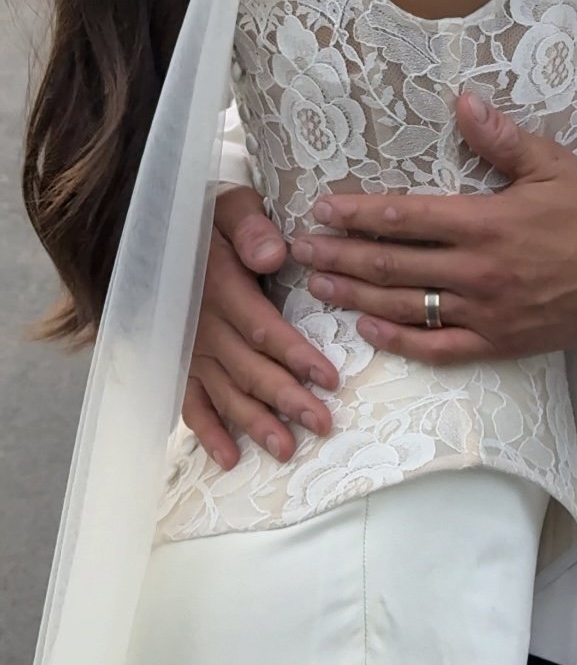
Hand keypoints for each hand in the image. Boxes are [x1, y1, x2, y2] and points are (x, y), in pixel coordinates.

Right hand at [182, 187, 339, 469]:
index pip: (262, 329)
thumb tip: (275, 254)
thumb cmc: (209, 218)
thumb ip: (251, 228)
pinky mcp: (181, 361)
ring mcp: (190, 348)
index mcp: (221, 287)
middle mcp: (204, 325)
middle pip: (249, 369)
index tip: (329, 379)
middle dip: (287, 400)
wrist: (158, 228)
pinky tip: (229, 458)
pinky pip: (189, 402)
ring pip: (225, 392)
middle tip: (322, 424)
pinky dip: (206, 432)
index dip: (295, 355)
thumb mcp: (231, 205)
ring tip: (285, 450)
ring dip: (254, 423)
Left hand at [288, 95, 576, 362]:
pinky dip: (399, 342)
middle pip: (393, 265)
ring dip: (358, 295)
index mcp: (485, 224)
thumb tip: (462, 102)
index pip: (405, 218)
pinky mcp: (500, 341)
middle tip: (300, 249)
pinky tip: (369, 331)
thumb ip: (500, 139)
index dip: (358, 214)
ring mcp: (486, 312)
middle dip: (342, 254)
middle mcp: (477, 271)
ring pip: (406, 306)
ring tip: (320, 285)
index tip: (322, 208)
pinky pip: (439, 347)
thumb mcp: (550, 165)